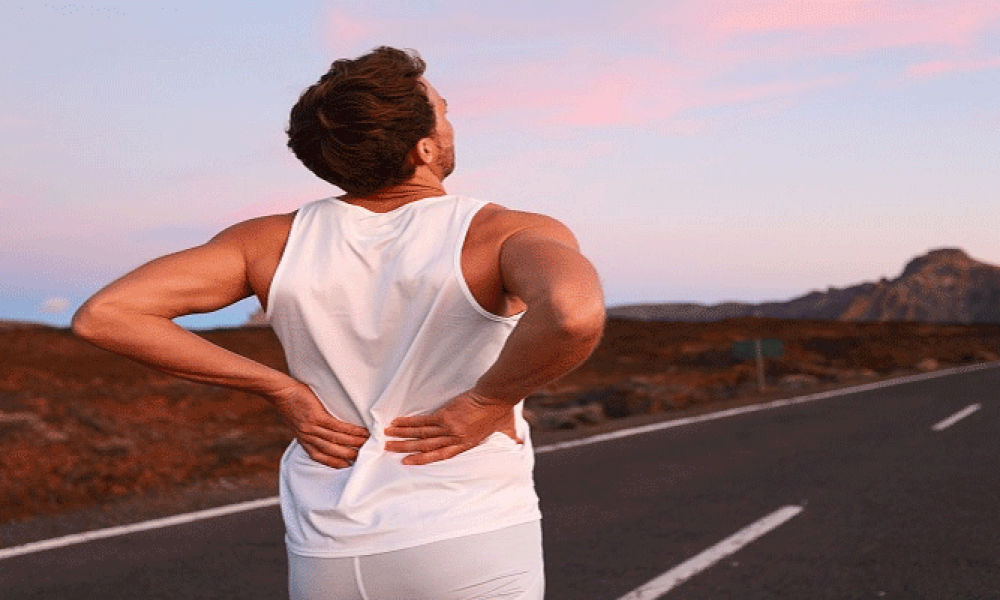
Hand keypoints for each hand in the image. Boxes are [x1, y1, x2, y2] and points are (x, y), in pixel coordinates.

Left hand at [269, 381, 369, 467]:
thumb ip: (308, 431)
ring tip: (367, 443)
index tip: (347, 466)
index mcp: (303, 440)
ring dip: (354, 442)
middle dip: (349, 455)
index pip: (319, 457)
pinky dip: (351, 430)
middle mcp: (308, 437)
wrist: (280, 392)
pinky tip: (361, 431)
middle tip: (364, 457)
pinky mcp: (317, 416)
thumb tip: (321, 433)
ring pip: (337, 440)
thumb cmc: (289, 404)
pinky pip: (338, 426)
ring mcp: (312, 427)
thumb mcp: (296, 423)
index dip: (334, 463)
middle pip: (331, 451)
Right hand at [383, 390, 521, 464]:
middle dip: (405, 449)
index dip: (423, 460)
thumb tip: (520, 443)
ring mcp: (448, 427)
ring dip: (402, 436)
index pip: (441, 455)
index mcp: (466, 444)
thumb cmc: (501, 411)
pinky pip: (423, 421)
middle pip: (426, 447)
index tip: (407, 462)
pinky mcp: (445, 414)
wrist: (496, 396)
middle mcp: (454, 438)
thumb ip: (509, 439)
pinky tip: (397, 423)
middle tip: (388, 450)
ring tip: (386, 436)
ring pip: (420, 435)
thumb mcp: (506, 430)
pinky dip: (409, 423)